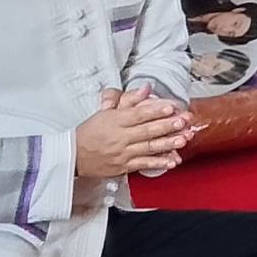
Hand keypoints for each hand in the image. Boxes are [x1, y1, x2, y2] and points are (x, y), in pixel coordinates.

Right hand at [76, 88, 192, 177]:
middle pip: (147, 131)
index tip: (171, 106)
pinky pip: (143, 165)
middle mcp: (120, 137)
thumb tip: (145, 88)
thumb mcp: (106, 111)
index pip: (138, 114)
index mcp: (116, 121)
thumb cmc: (90, 131)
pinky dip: (158, 163)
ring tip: (183, 139)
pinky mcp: (124, 167)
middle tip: (183, 121)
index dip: (156, 110)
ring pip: (148, 148)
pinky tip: (172, 161)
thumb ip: (128, 100)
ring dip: (168, 144)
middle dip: (167, 126)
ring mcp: (123, 154)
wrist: (73, 156)